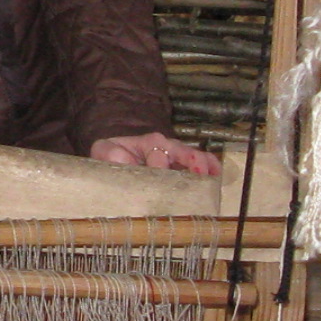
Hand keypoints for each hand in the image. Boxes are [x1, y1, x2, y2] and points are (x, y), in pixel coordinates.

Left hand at [89, 132, 223, 176]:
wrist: (118, 158)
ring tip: (211, 178)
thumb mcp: (104, 151)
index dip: (159, 165)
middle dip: (191, 162)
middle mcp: (167, 146)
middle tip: (197, 174)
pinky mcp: (186, 166)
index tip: (157, 173)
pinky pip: (203, 163)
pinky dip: (211, 169)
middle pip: (183, 152)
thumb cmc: (113, 155)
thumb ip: (110, 153)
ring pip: (196, 157)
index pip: (159, 153)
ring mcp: (178, 156)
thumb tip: (125, 159)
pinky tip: (216, 177)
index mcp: (148, 143)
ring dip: (205, 167)